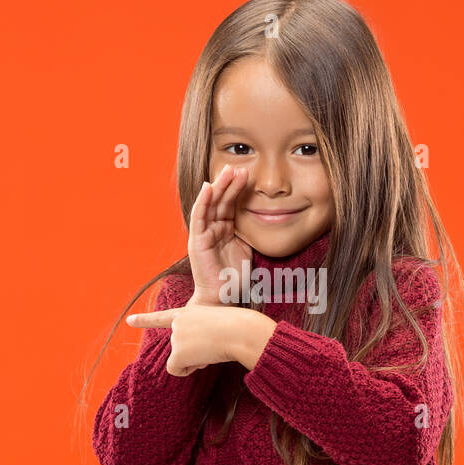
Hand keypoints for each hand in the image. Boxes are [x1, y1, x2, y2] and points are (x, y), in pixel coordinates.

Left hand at [126, 304, 276, 374]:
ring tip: (212, 348)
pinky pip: (176, 371)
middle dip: (194, 353)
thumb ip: (203, 335)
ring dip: (196, 360)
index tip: (128, 320)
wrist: (240, 331)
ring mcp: (176, 337)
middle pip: (179, 348)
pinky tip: (202, 359)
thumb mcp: (219, 324)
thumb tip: (200, 358)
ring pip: (181, 360)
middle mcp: (178, 324)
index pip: (163, 317)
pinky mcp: (177, 352)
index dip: (144, 320)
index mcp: (188, 314)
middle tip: (212, 345)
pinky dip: (187, 370)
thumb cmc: (238, 328)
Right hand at [187, 165, 251, 305]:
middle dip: (229, 182)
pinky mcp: (196, 241)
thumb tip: (267, 216)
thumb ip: (250, 232)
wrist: (222, 298)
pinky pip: (199, 217)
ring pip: (210, 204)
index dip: (238, 189)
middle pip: (221, 200)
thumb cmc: (234, 277)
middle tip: (239, 166)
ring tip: (228, 171)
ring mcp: (203, 234)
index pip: (231, 204)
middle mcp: (212, 229)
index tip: (249, 173)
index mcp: (225, 229)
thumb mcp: (247, 248)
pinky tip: (208, 188)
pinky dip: (203, 201)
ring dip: (218, 186)